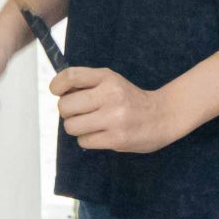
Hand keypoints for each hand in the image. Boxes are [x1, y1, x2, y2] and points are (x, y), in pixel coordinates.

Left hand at [51, 66, 180, 153]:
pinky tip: (100, 135)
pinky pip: (84, 141)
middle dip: (67, 112)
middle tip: (79, 113)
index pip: (71, 76)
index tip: (56, 90)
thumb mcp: (112, 82)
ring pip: (71, 126)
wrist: (163, 116)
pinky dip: (88, 140)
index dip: (57, 85)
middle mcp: (110, 95)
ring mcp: (114, 118)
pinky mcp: (117, 138)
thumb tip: (58, 93)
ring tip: (90, 125)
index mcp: (108, 78)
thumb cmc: (131, 99)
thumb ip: (88, 84)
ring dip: (76, 128)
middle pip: (65, 106)